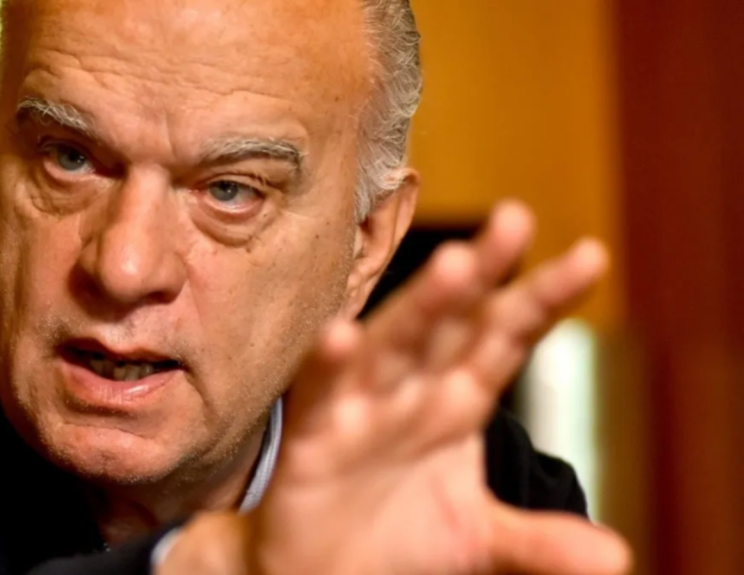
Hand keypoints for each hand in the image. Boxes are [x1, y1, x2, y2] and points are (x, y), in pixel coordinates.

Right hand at [161, 201, 631, 574]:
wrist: (321, 572)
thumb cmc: (395, 540)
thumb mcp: (477, 539)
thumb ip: (538, 542)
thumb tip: (614, 558)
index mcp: (457, 402)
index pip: (506, 339)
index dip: (544, 299)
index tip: (590, 257)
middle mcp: (413, 392)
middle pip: (453, 324)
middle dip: (484, 274)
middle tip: (515, 219)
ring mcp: (361, 407)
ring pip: (394, 345)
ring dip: (421, 308)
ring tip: (455, 267)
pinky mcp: (312, 435)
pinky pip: (318, 394)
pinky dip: (328, 366)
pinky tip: (340, 337)